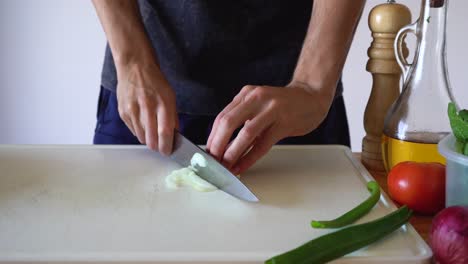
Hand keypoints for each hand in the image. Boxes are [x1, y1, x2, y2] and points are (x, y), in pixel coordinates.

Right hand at [116, 63, 177, 154]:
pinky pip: (133, 130)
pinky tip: (142, 124)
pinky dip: (139, 132)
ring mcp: (133, 109)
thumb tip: (174, 135)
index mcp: (163, 102)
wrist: (135, 66)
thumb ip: (172, 117)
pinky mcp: (123, 111)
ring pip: (141, 137)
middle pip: (151, 139)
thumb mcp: (170, 96)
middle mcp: (147, 106)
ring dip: (148, 140)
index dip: (166, 146)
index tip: (168, 151)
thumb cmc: (155, 81)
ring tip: (152, 134)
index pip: (165, 132)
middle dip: (157, 147)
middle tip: (160, 147)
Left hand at [206, 83, 333, 173]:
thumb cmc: (283, 105)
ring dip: (232, 153)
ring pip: (245, 133)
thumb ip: (242, 119)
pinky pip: (262, 144)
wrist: (312, 96)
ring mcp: (271, 109)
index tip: (207, 153)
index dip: (212, 137)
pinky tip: (242, 166)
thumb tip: (223, 145)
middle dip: (217, 145)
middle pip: (228, 123)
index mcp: (246, 94)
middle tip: (213, 161)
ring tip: (226, 166)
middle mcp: (256, 98)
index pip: (222, 117)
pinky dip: (249, 157)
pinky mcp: (284, 122)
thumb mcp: (258, 105)